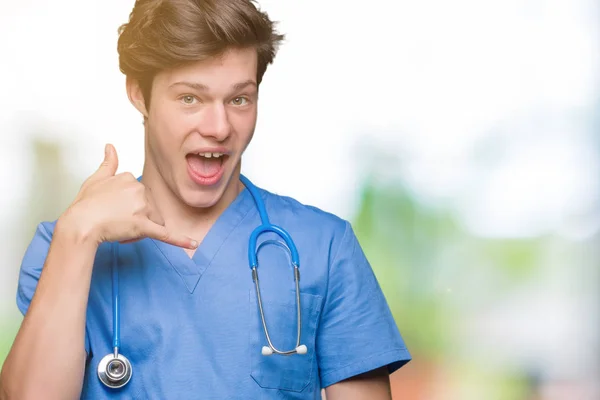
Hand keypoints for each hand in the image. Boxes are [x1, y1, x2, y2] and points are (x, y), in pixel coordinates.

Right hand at [63, 144, 197, 248]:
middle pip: (148, 207)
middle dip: (136, 216)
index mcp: (130, 178)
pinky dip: (180, 240)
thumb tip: (110, 147)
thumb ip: (108, 163)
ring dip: (142, 227)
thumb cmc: (85, 204)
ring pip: (153, 219)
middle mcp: (139, 190)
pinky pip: (166, 233)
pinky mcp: (143, 226)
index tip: (113, 210)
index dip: (128, 205)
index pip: (139, 194)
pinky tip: (193, 244)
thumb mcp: (96, 179)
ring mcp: (142, 208)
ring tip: (121, 230)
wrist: (80, 224)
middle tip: (115, 222)